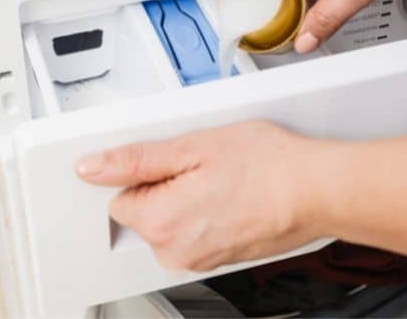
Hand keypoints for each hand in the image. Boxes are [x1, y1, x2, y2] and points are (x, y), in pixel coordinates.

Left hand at [75, 121, 328, 270]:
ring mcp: (199, 259)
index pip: (120, 196)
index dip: (148, 172)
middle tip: (204, 167)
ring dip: (189, 200)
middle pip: (145, 212)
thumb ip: (135, 160)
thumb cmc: (266, 166)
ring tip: (224, 180)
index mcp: (159, 223)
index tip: (176, 162)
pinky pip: (196, 232)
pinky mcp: (220, 258)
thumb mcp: (191, 147)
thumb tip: (91, 168)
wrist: (316, 190)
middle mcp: (175, 251)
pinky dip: (208, 214)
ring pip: (172, 222)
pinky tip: (233, 195)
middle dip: (166, 187)